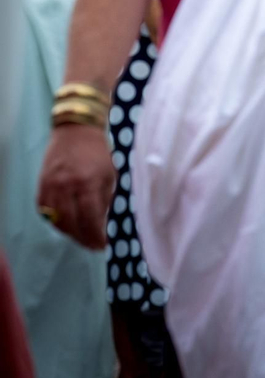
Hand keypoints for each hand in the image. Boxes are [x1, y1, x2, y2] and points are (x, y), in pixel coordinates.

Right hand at [35, 124, 115, 248]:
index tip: (104, 245)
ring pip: (56, 220)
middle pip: (71, 223)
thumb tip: (106, 223)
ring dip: (70, 233)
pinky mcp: (41, 186)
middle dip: (83, 238)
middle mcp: (66, 187)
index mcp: (87, 183)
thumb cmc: (98, 153)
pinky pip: (45, 212)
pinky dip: (56, 221)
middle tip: (93, 246)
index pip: (90, 218)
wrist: (75, 131)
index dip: (96, 235)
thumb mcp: (110, 175)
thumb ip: (106, 199)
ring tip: (82, 238)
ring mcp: (50, 187)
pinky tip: (68, 225)